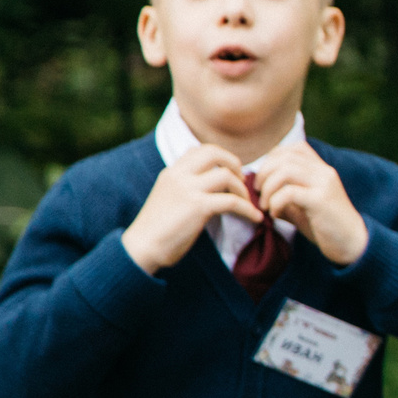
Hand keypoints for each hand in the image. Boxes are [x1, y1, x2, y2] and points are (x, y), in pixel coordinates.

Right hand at [122, 145, 262, 272]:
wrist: (142, 248)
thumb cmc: (158, 228)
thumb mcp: (169, 197)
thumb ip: (186, 186)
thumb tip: (212, 184)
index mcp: (171, 172)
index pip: (198, 149)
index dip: (220, 157)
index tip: (230, 172)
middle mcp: (178, 175)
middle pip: (213, 152)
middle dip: (234, 163)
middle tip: (243, 181)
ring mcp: (188, 189)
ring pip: (227, 176)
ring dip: (243, 190)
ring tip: (247, 205)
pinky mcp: (198, 207)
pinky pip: (232, 201)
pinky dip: (248, 210)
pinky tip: (255, 219)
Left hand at [252, 142, 367, 266]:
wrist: (353, 244)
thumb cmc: (326, 226)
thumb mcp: (303, 204)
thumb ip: (286, 192)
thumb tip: (257, 188)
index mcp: (322, 169)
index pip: (293, 148)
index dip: (272, 159)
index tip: (264, 180)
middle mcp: (324, 172)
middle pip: (285, 157)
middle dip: (264, 173)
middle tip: (258, 192)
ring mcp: (324, 184)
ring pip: (285, 171)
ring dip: (267, 188)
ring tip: (265, 205)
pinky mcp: (321, 200)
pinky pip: (289, 193)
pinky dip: (275, 203)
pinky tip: (275, 215)